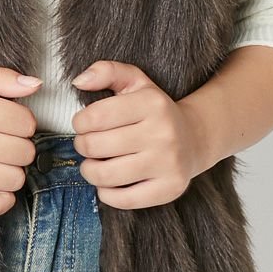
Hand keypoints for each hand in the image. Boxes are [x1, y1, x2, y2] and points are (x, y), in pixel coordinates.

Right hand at [0, 62, 40, 216]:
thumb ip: (0, 77)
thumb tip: (36, 85)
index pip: (26, 124)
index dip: (23, 122)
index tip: (9, 122)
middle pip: (24, 152)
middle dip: (19, 145)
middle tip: (2, 141)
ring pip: (14, 179)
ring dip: (12, 170)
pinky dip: (3, 200)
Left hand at [70, 60, 208, 209]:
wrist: (194, 138)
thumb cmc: (155, 111)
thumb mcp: (135, 82)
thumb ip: (106, 71)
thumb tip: (78, 81)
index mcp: (152, 103)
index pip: (95, 117)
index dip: (79, 123)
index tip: (83, 124)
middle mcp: (163, 133)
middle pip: (95, 146)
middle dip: (82, 145)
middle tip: (87, 144)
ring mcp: (168, 163)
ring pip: (104, 175)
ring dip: (89, 170)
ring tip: (94, 163)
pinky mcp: (169, 189)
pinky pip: (121, 200)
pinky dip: (106, 192)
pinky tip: (109, 181)